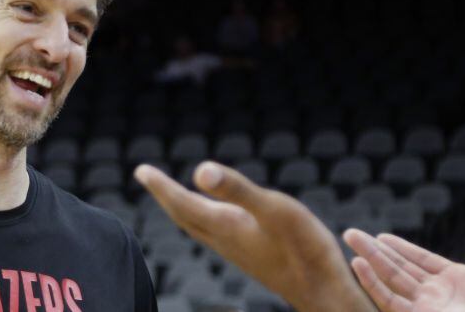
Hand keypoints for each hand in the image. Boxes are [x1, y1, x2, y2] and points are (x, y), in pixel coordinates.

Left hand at [134, 161, 374, 311]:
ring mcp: (238, 251)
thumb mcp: (273, 208)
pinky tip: (217, 217)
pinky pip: (215, 234)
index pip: (181, 203)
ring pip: (198, 227)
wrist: (323, 294)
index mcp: (225, 226)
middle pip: (184, 215)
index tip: (140, 170)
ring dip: (182, 208)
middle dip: (165, 195)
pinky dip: (204, 218)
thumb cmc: (303, 250)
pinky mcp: (252, 257)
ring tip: (174, 193)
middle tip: (147, 176)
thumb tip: (199, 170)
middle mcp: (225, 240)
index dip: (160, 185)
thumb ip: (237, 189)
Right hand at [342, 228, 464, 311]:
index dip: (402, 248)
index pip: (422, 261)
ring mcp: (427, 306)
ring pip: (390, 279)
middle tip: (352, 233)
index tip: (381, 236)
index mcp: (458, 281)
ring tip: (350, 238)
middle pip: (399, 267)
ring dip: (369, 259)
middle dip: (376, 250)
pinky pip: (389, 300)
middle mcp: (437, 294)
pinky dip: (372, 282)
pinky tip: (358, 264)